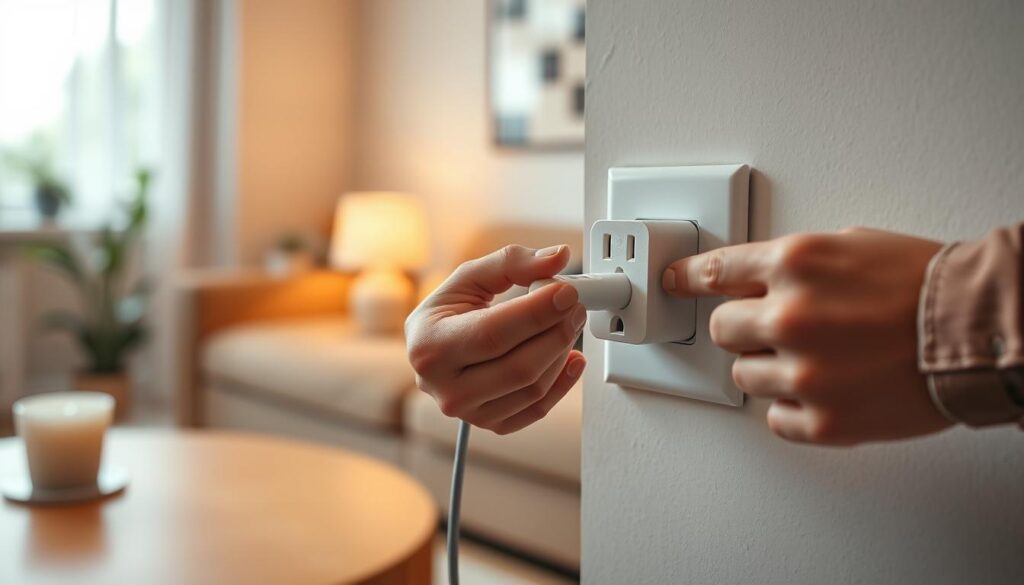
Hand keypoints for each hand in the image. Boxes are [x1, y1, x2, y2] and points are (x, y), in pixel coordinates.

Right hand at [406, 245, 586, 434]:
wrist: (433, 349)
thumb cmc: (447, 313)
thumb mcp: (470, 278)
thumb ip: (513, 262)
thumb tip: (558, 256)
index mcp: (430, 346)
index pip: (494, 334)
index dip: (537, 313)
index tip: (566, 292)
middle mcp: (444, 387)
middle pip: (519, 368)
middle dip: (557, 332)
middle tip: (574, 305)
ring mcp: (468, 411)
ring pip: (532, 390)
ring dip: (562, 353)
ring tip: (569, 323)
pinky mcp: (490, 423)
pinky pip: (537, 410)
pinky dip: (563, 383)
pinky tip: (572, 356)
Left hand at [663, 228, 951, 445]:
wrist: (975, 330)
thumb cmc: (921, 283)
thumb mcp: (846, 245)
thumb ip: (788, 264)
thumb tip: (747, 279)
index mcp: (794, 263)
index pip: (714, 271)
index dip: (687, 278)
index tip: (672, 283)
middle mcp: (790, 316)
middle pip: (722, 330)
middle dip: (742, 328)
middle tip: (775, 328)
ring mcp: (804, 372)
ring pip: (743, 377)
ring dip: (769, 367)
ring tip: (814, 357)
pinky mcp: (823, 420)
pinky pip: (775, 418)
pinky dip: (792, 406)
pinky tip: (821, 389)